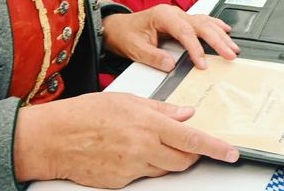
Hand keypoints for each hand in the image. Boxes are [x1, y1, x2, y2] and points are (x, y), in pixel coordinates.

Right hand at [14, 92, 238, 186]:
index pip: (192, 139)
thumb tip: (185, 113)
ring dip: (167, 159)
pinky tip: (128, 152)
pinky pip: (143, 176)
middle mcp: (144, 148)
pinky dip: (144, 166)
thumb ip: (161, 108)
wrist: (54, 138)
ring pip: (164, 169)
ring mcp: (132, 168)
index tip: (230, 153)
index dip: (215, 148)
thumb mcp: (128, 101)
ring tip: (149, 143)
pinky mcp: (120, 182)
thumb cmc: (86, 114)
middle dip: (192, 155)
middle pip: (183, 160)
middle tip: (189, 145)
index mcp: (149, 124)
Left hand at [102, 5, 238, 71]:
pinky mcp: (181, 20)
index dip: (196, 48)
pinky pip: (203, 21)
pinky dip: (216, 26)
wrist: (117, 27)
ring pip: (205, 22)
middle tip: (229, 54)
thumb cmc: (125, 35)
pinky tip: (225, 30)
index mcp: (163, 16)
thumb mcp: (134, 48)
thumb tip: (171, 64)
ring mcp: (179, 15)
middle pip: (201, 25)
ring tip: (232, 47)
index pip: (185, 31)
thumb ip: (152, 56)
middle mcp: (174, 13)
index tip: (202, 64)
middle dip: (218, 40)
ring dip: (220, 35)